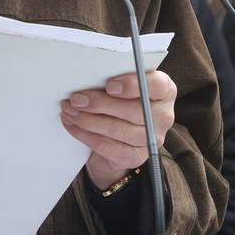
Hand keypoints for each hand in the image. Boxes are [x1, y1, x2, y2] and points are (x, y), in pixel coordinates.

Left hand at [61, 70, 176, 189]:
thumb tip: (88, 78)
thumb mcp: (123, 87)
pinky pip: (108, 146)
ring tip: (69, 111)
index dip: (133, 85)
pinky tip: (72, 125)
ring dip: (88, 120)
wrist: (119, 137)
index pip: (157, 85)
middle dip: (100, 104)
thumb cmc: (121, 102)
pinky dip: (86, 135)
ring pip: (118, 130)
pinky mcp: (136, 157)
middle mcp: (163, 116)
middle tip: (76, 99)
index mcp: (164, 91)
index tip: (109, 85)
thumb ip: (115, 80)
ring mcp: (152, 139)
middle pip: (134, 110)